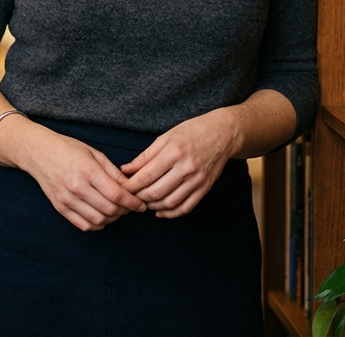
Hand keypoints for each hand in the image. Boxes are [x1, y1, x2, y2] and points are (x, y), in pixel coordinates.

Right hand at [5, 120, 146, 230]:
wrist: (38, 152)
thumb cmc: (68, 149)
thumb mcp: (94, 154)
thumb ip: (113, 172)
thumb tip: (132, 188)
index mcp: (88, 171)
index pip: (117, 195)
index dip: (133, 203)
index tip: (141, 205)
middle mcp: (77, 188)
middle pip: (110, 210)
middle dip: (125, 211)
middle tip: (130, 206)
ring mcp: (67, 200)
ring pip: (99, 221)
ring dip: (112, 219)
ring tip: (116, 211)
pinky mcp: (60, 208)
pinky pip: (83, 225)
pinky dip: (97, 225)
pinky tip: (102, 216)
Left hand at [120, 108, 239, 218]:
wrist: (223, 134)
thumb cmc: (192, 131)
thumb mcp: (166, 137)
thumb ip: (145, 156)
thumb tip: (126, 170)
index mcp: (174, 152)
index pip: (146, 176)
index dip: (131, 185)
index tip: (121, 187)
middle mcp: (186, 168)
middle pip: (156, 192)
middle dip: (138, 197)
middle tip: (129, 196)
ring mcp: (197, 180)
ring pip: (169, 202)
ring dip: (152, 206)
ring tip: (143, 202)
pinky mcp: (205, 188)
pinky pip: (186, 207)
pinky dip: (170, 213)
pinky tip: (160, 211)